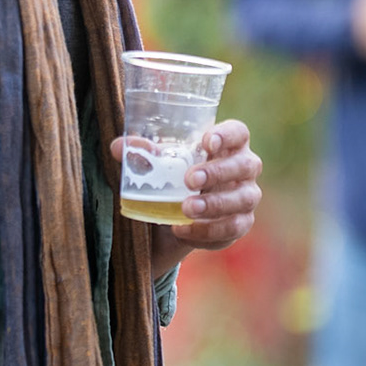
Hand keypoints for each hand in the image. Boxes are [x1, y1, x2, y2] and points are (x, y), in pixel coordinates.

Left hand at [114, 120, 262, 274]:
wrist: (173, 220)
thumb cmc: (172, 180)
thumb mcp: (156, 167)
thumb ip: (141, 156)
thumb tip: (119, 146)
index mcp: (228, 146)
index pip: (239, 133)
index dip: (228, 135)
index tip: (208, 142)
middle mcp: (244, 169)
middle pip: (245, 165)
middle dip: (218, 173)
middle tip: (190, 180)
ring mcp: (246, 197)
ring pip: (244, 199)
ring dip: (215, 204)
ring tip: (186, 209)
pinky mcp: (241, 223)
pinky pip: (233, 229)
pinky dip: (207, 232)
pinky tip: (182, 231)